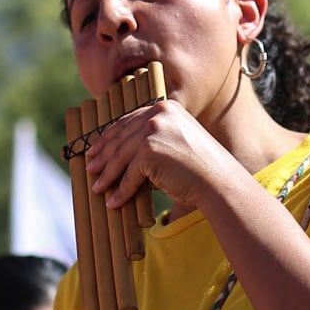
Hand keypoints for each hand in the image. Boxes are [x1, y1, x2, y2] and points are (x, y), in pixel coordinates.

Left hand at [83, 95, 250, 216]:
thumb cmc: (202, 167)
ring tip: (97, 187)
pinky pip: (129, 175)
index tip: (97, 149)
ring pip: (121, 157)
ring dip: (107, 175)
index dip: (110, 137)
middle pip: (121, 137)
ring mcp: (153, 131)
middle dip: (103, 155)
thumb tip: (123, 151)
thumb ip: (155, 138)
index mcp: (164, 108)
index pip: (128, 121)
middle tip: (91, 168)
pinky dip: (120, 191)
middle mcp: (158, 114)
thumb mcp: (178, 141)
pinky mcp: (149, 152)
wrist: (219, 181)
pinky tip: (114, 201)